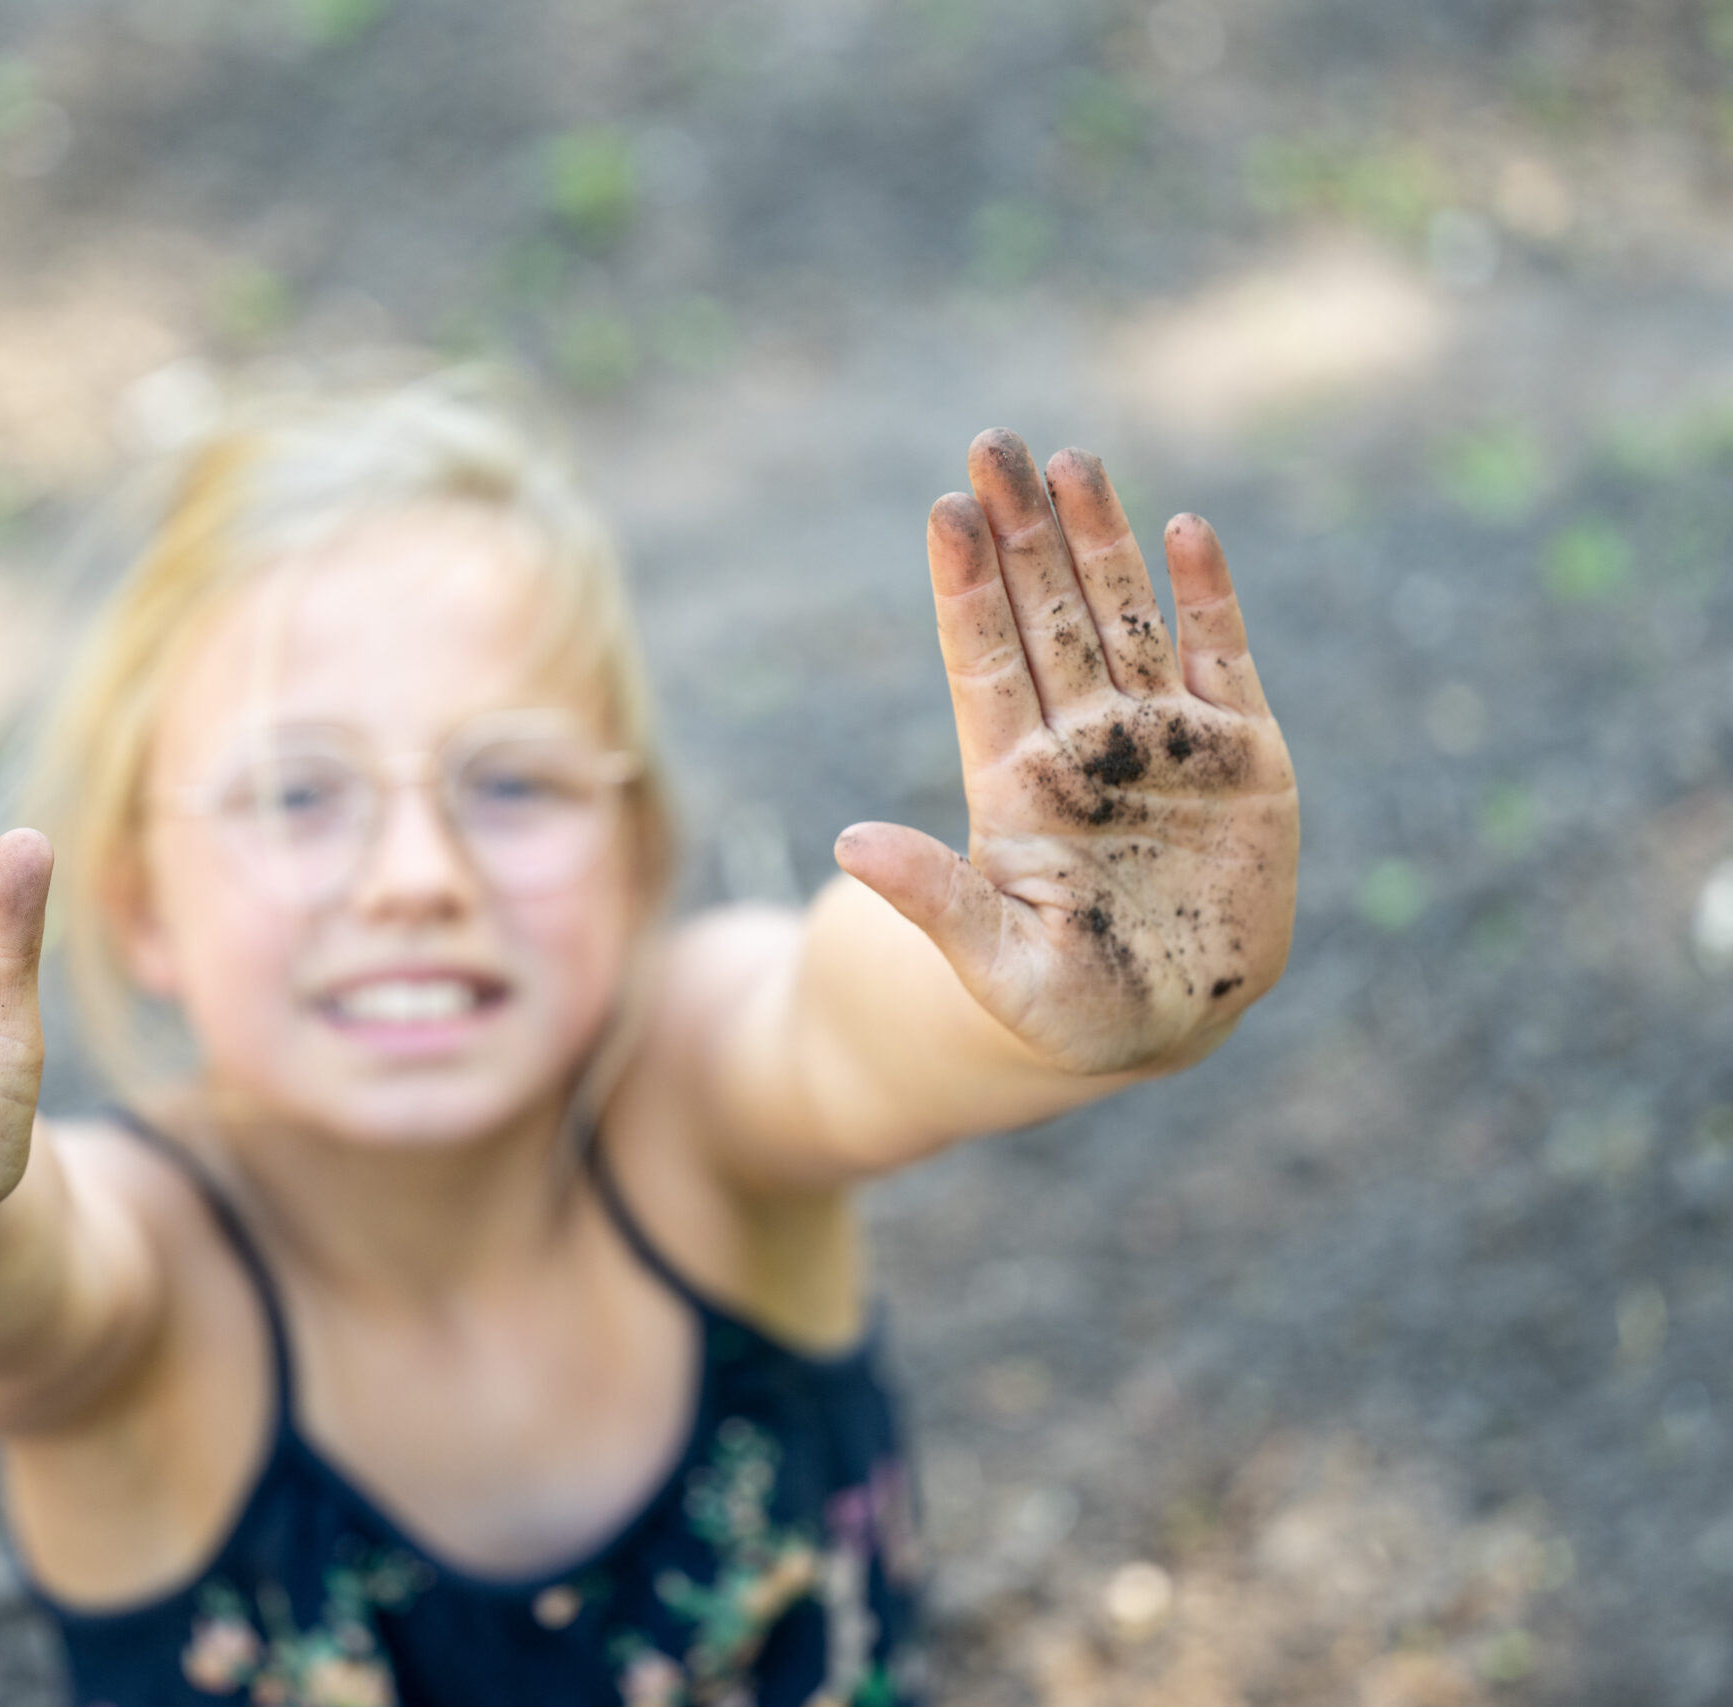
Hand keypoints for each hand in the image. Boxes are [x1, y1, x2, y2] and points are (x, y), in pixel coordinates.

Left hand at [835, 431, 1298, 1076]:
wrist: (1173, 1027)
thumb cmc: (1067, 1010)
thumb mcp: (995, 966)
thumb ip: (933, 900)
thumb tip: (847, 844)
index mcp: (1013, 783)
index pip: (981, 663)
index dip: (965, 588)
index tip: (943, 511)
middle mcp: (1080, 741)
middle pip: (1045, 615)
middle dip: (1021, 532)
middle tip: (993, 440)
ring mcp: (1160, 739)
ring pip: (1124, 615)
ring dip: (1101, 540)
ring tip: (1071, 458)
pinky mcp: (1241, 752)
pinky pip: (1221, 655)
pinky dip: (1208, 594)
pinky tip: (1183, 529)